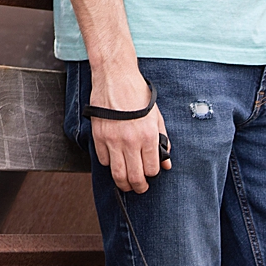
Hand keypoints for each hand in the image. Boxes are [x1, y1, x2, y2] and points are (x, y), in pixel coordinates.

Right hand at [89, 69, 169, 192]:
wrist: (115, 77)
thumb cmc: (137, 94)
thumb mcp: (157, 116)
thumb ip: (162, 140)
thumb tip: (166, 161)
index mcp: (148, 136)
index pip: (152, 169)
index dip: (153, 174)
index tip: (151, 173)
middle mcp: (130, 141)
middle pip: (135, 177)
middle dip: (139, 187)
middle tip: (140, 188)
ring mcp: (112, 141)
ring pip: (117, 174)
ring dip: (123, 183)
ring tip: (127, 184)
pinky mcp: (98, 137)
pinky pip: (103, 161)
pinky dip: (109, 165)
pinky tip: (115, 161)